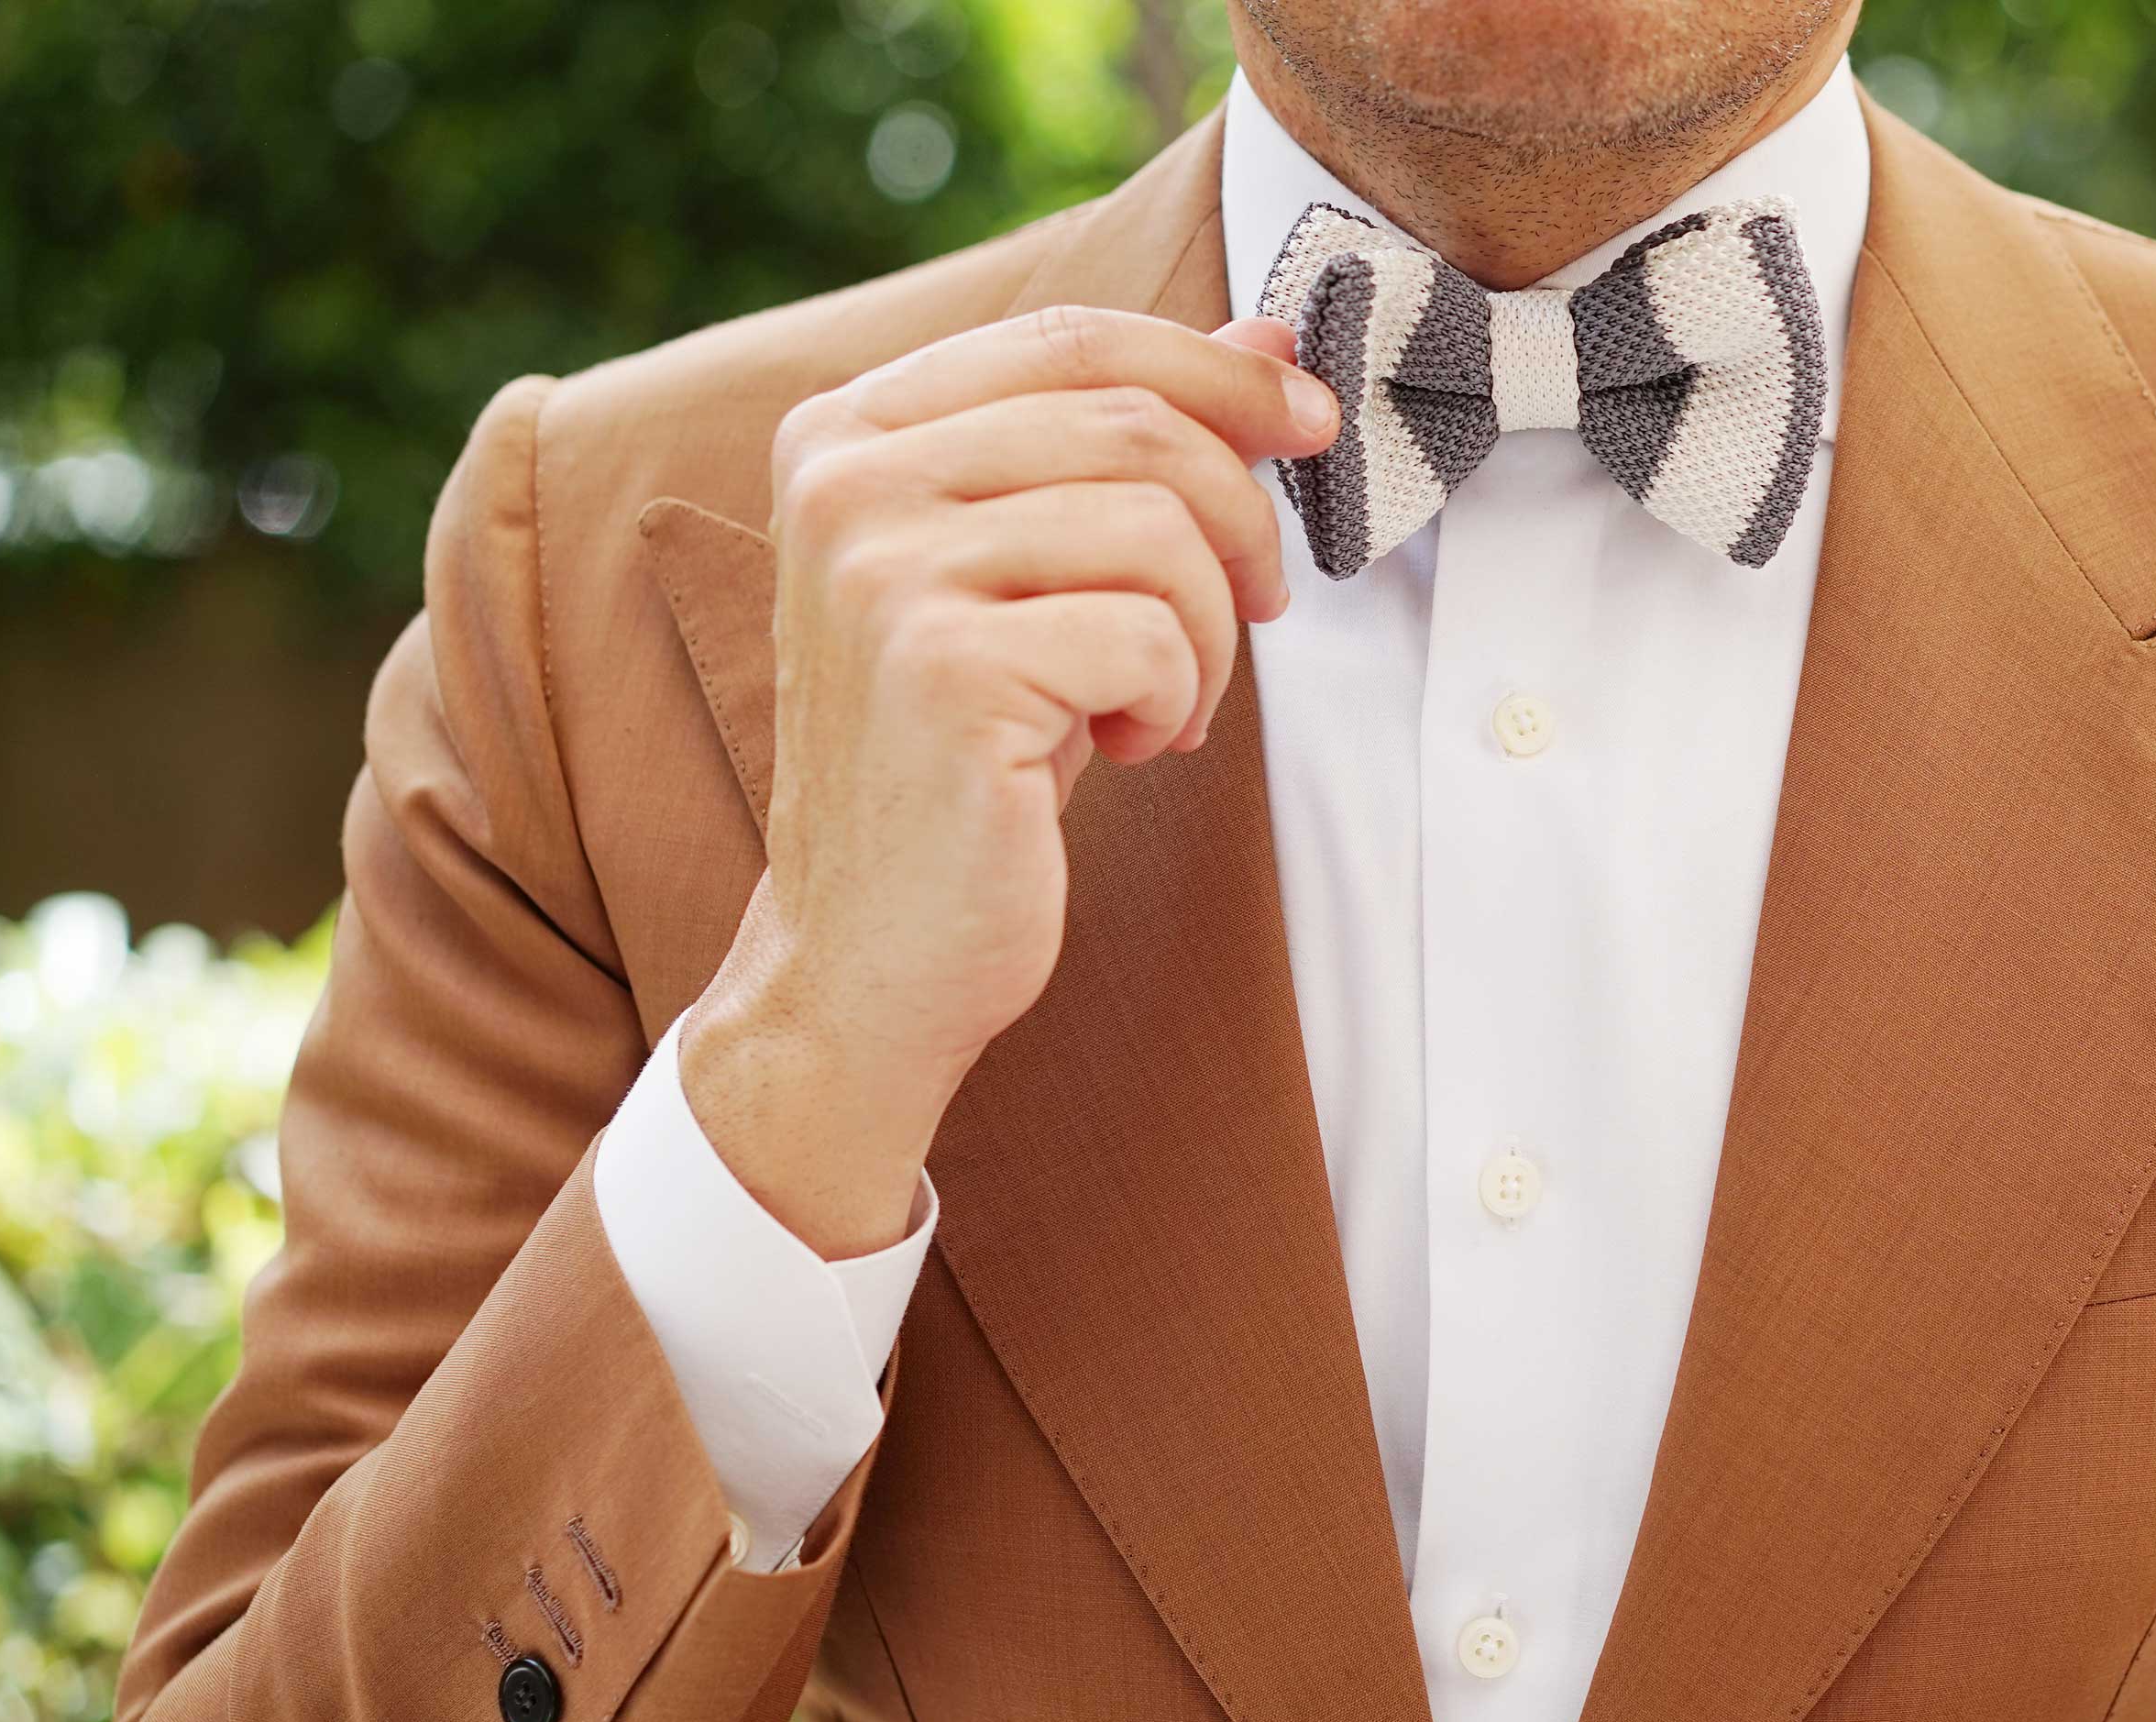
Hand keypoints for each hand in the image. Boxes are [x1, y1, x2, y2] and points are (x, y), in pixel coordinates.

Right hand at [678, 305, 1337, 1254]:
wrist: (873, 947)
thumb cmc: (968, 759)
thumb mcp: (1042, 576)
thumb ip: (1126, 448)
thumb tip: (1271, 343)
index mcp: (848, 431)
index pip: (1074, 339)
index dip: (1217, 374)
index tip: (1310, 427)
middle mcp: (845, 481)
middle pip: (1133, 424)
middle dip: (1239, 521)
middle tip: (1262, 609)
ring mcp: (883, 571)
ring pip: (1157, 528)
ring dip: (1210, 632)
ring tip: (1166, 704)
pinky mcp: (942, 668)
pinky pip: (1149, 636)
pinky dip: (1176, 700)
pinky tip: (1125, 750)